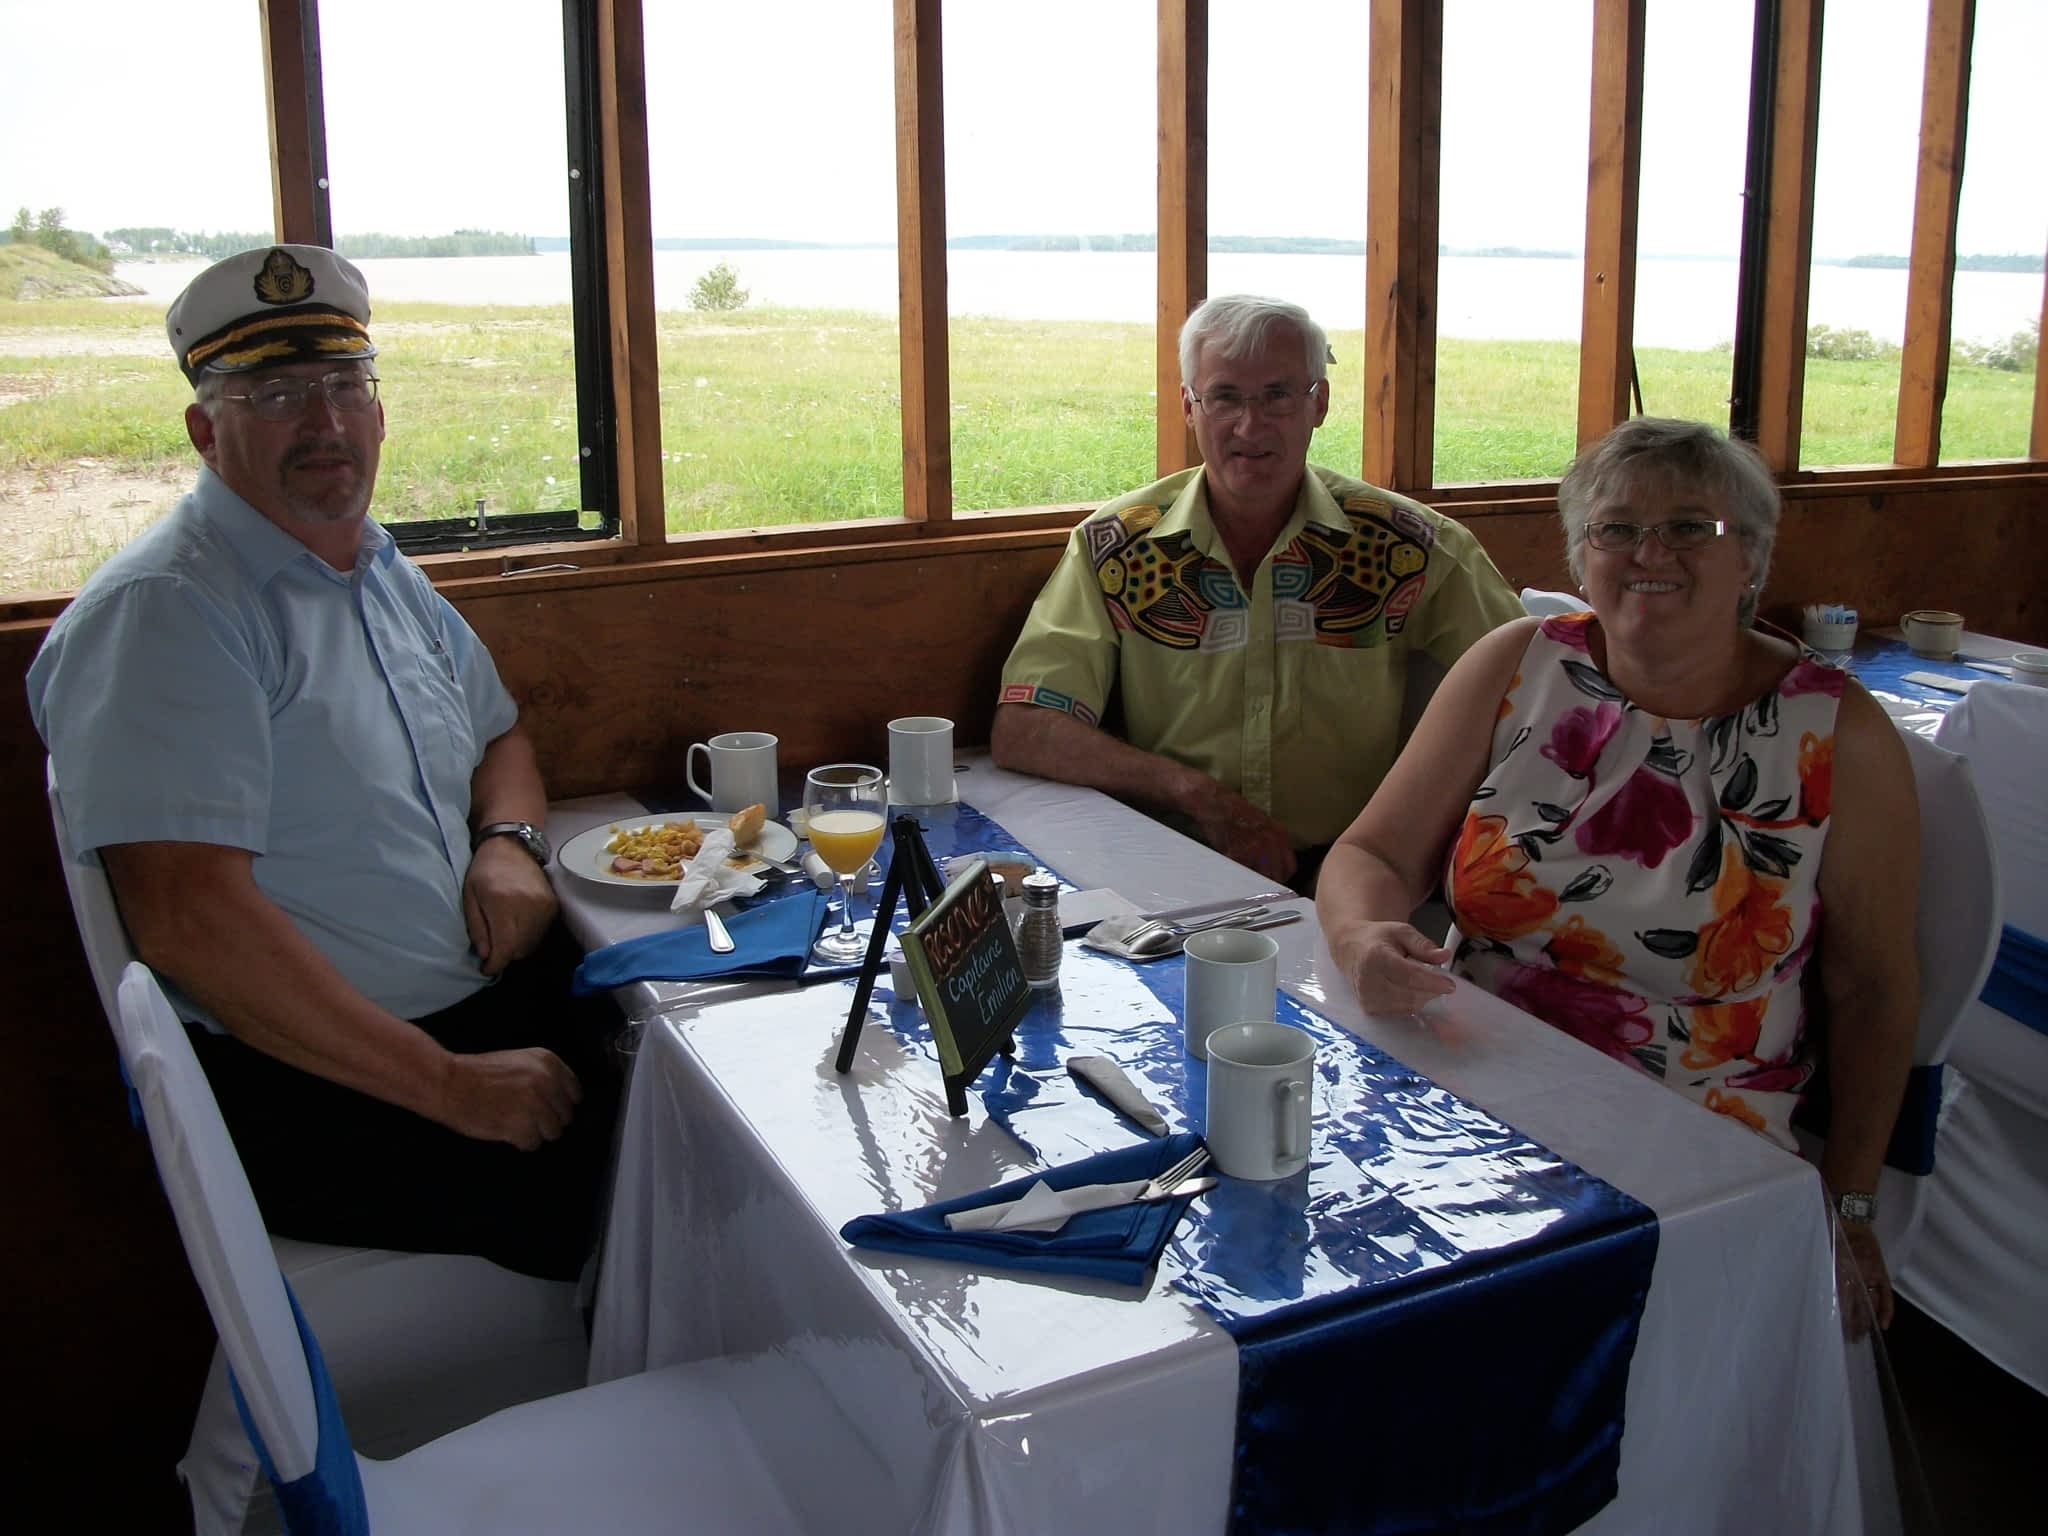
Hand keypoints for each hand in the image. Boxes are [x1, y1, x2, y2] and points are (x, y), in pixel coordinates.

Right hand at [436, 1047, 582, 1149]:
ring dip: (535, 1133)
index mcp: (548, 1062)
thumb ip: (544, 1076)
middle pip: (565, 1116)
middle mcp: (546, 1081)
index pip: (575, 1093)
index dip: (560, 1104)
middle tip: (525, 1118)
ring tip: (514, 1125)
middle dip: (547, 1120)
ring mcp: (535, 1104)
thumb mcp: (519, 1062)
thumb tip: (563, 1101)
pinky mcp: (521, 1126)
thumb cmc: (480, 1074)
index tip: (547, 1109)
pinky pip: (533, 1144)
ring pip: (552, 1132)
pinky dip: (520, 1143)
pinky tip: (506, 1132)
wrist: (449, 1083)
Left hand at [463, 836, 558, 975]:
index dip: (495, 964)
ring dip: (516, 947)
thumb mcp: (469, 898)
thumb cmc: (484, 871)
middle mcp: (528, 907)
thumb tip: (485, 955)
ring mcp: (544, 906)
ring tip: (504, 935)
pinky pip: (541, 934)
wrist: (512, 846)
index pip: (504, 948)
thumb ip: (477, 928)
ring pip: (531, 944)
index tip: (486, 968)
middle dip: (504, 954)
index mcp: (503, 904)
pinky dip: (528, 936)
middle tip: (492, 948)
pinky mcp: (553, 906)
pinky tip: (517, 926)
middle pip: (519, 950)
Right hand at [1186, 782, 1296, 883]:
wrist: (1217, 804)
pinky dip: (1235, 871)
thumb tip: (1275, 867)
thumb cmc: (1237, 813)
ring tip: (1241, 869)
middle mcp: (1271, 843)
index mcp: (1280, 835)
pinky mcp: (1239, 854)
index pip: (1289, 868)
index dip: (1280, 877)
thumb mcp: (1265, 825)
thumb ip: (1274, 844)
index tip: (1272, 880)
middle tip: (1255, 881)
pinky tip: (1231, 861)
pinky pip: (1240, 872)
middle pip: (1276, 876)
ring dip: (1251, 878)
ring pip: (1259, 877)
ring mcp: (1255, 849)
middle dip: (1266, 881)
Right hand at [1331, 920, 1455, 1014]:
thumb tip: (1444, 956)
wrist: (1352, 950)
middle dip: (1430, 989)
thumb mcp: (1401, 932)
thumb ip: (1424, 945)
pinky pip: (1402, 1012)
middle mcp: (1368, 980)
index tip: (1449, 984)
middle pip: (1411, 994)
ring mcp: (1368, 997)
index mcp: (1375, 957)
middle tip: (1436, 978)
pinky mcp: (1370, 1009)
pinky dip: (1411, 1002)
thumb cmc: (1376, 940)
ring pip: (1409, 1006)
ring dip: (1422, 996)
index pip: (1409, 976)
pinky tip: (1406, 988)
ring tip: (1416, 979)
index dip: (1433, 982)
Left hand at [1834, 1219, 1893, 1337]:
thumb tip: (1827, 1299)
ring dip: (1866, 1322)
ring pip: (1869, 1304)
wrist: (1850, 1217)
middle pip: (1855, 1308)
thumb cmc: (1831, 1236)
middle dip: (1853, 1326)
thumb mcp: (1823, 1257)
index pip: (1841, 1304)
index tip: (1838, 1333)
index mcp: (1839, 1272)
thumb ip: (1827, 1276)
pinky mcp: (1881, 1272)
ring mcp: (1871, 1275)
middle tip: (1850, 1339)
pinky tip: (1884, 1325)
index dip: (1841, 1320)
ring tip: (1861, 1335)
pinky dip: (1886, 1310)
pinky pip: (1886, 1295)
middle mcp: (1856, 1276)